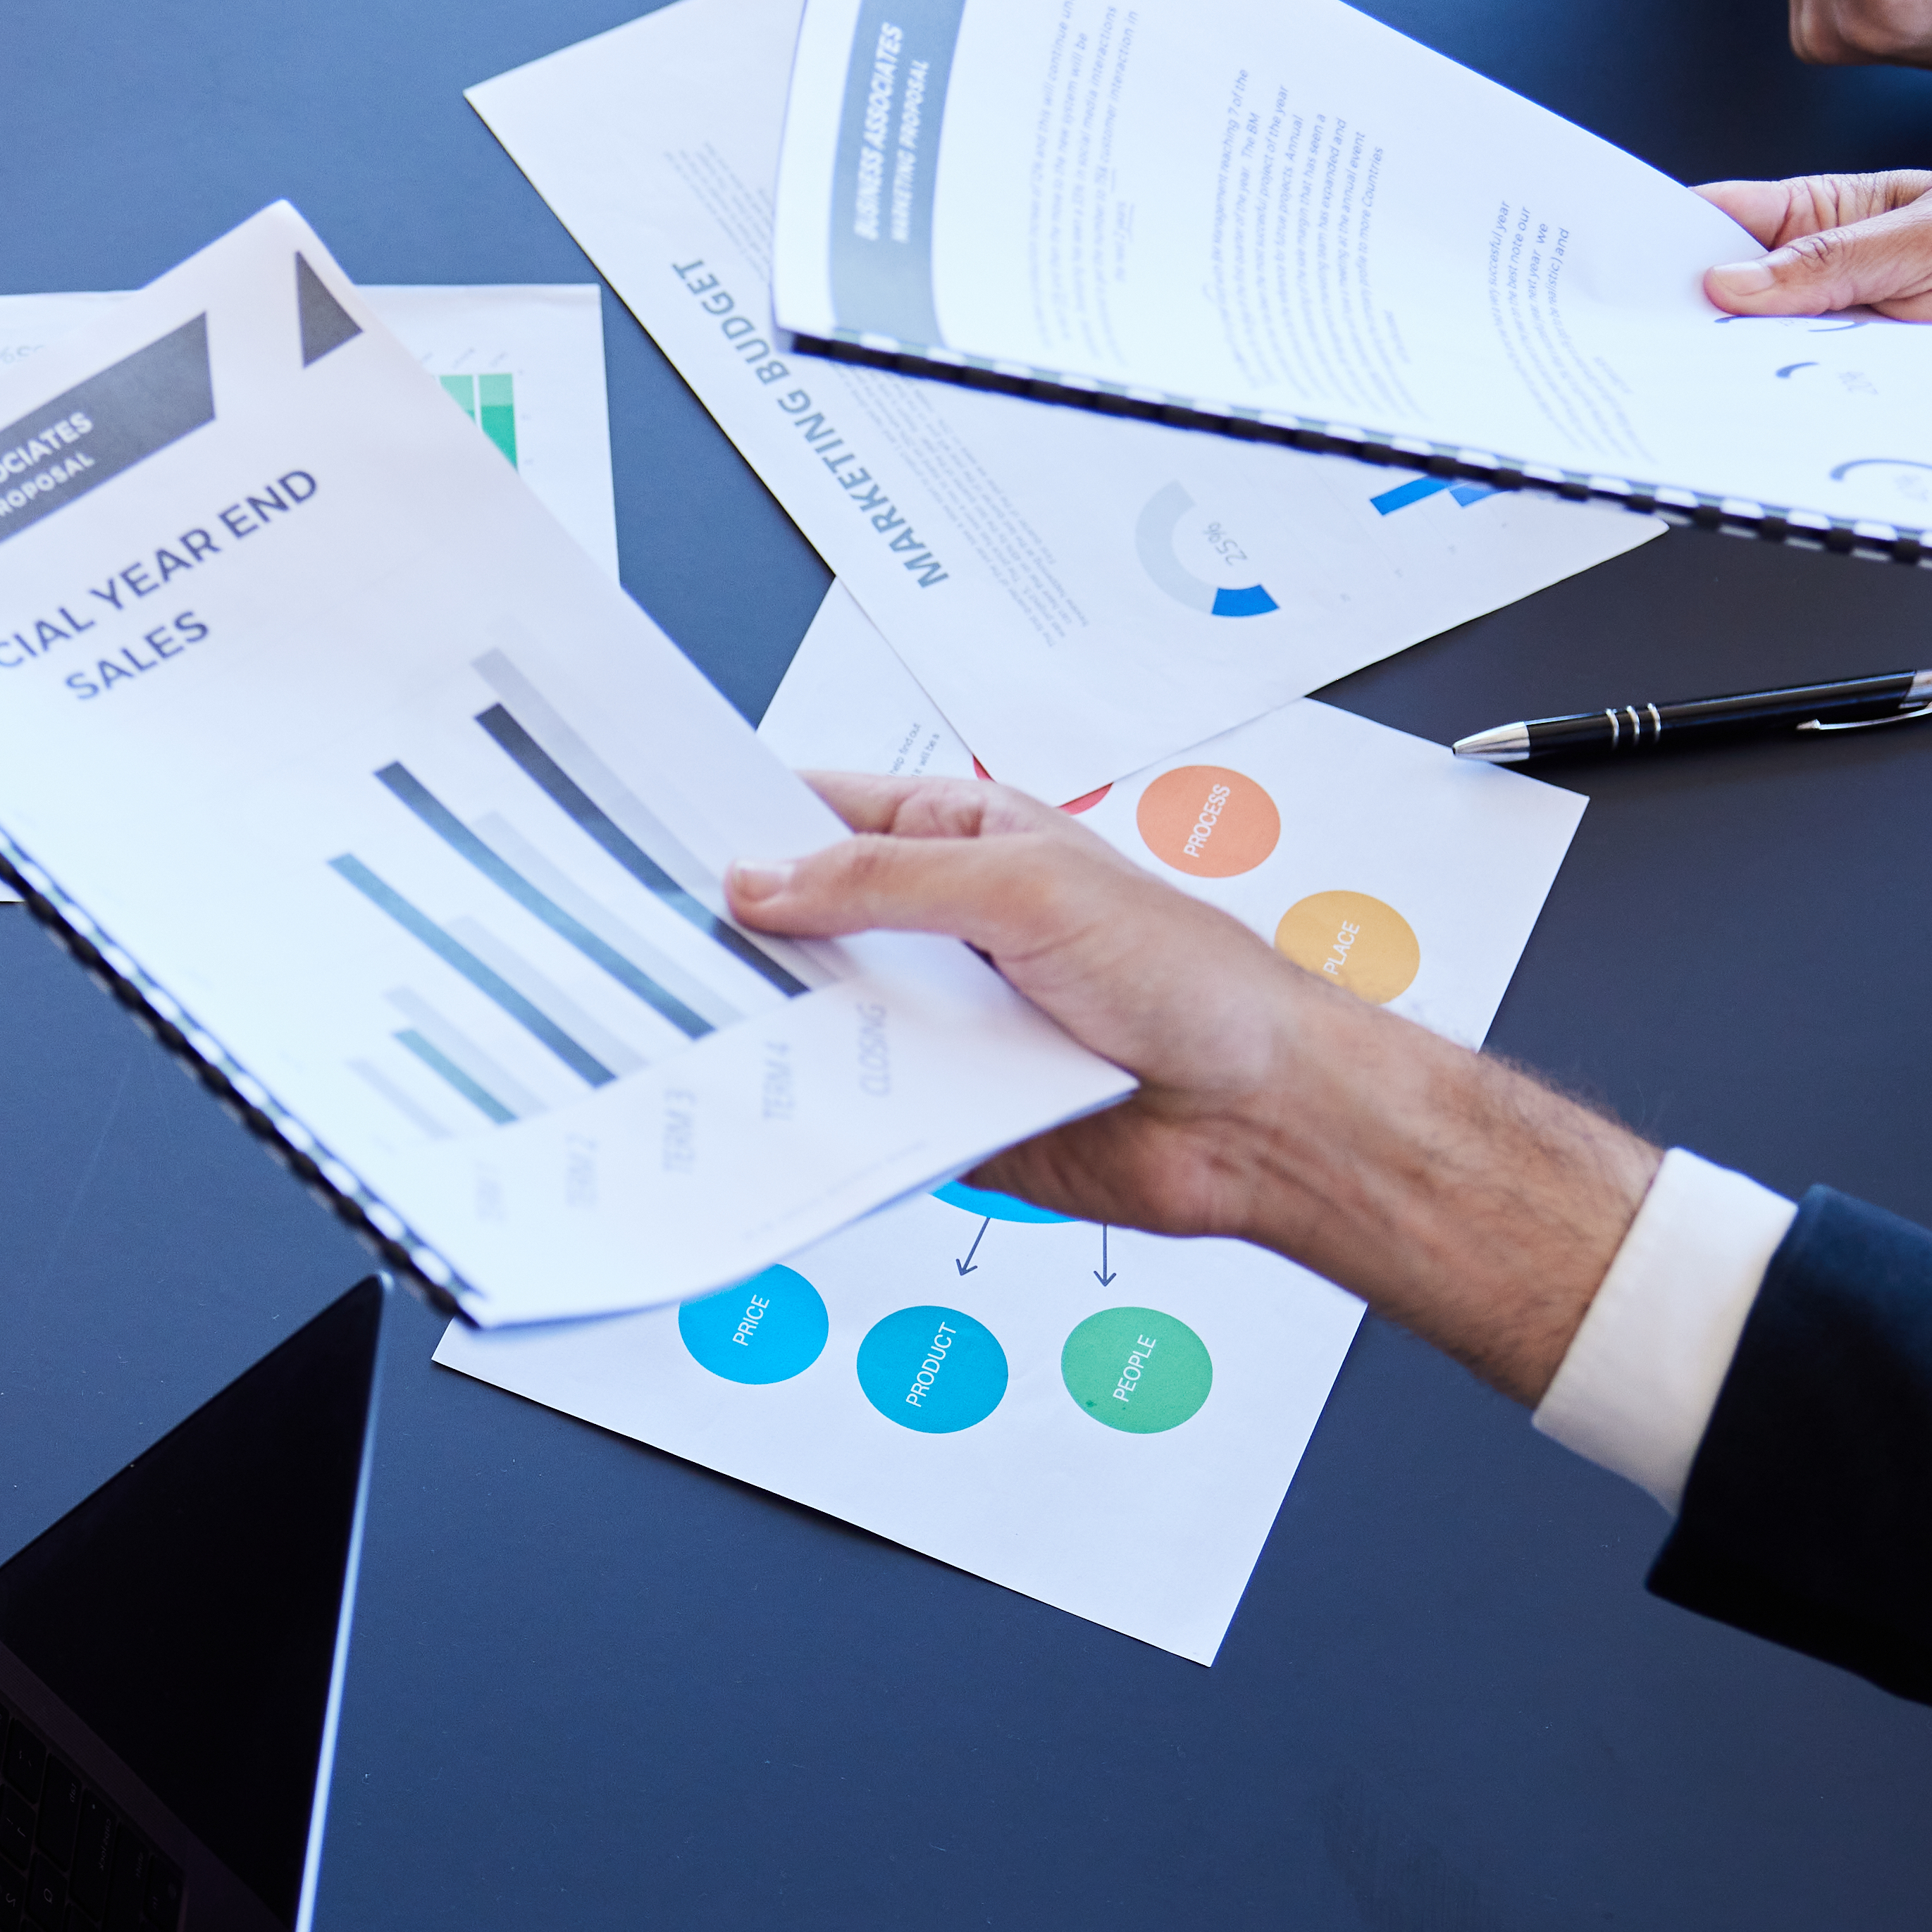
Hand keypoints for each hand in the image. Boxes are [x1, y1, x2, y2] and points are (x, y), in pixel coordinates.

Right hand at [725, 772, 1654, 1399]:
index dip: (751, 822)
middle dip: (750, 937)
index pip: (830, 816)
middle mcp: (951, 932)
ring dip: (785, 1029)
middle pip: (812, 925)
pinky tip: (785, 1107)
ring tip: (712, 1027)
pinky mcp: (948, 1111)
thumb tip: (766, 879)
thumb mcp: (1024, 890)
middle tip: (674, 945)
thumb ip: (886, 883)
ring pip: (827, 1022)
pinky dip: (826, 1112)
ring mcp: (947, 1022)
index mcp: (969, 845)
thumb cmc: (1192, 981)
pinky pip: (861, 1111)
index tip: (671, 838)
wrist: (1260, 1115)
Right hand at [1696, 168, 1931, 445]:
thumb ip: (1834, 261)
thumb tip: (1729, 283)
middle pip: (1739, 325)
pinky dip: (1888, 424)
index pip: (1732, 226)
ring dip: (1807, 389)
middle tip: (1692, 351)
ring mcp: (1863, 368)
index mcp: (1839, 230)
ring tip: (1854, 368)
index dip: (1672, 244)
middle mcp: (1839, 304)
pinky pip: (1857, 440)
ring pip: (1788, 393)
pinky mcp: (1897, 427)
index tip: (1624, 270)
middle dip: (1713, 340)